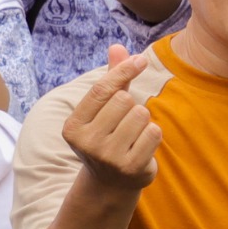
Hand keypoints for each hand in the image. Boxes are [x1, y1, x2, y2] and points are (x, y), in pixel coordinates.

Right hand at [62, 48, 160, 191]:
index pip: (102, 89)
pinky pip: (154, 132)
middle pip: (125, 100)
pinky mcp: (131, 167)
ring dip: (143, 121)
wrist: (112, 182)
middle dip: (132, 105)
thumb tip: (117, 46)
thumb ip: (112, 79)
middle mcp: (86, 143)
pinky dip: (153, 135)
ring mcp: (108, 157)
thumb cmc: (109, 135)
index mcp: (73, 126)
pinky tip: (141, 147)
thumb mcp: (104, 108)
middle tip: (124, 124)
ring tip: (132, 136)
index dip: (124, 70)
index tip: (140, 60)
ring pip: (142, 114)